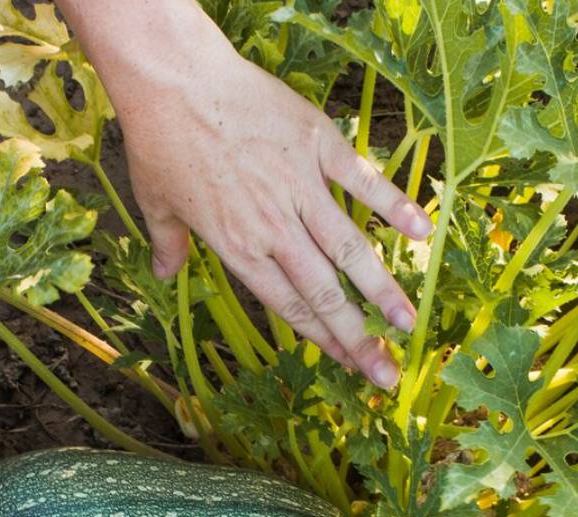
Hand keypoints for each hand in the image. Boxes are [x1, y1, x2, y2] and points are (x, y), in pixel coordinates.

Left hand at [60, 0, 431, 387]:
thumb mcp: (155, 204)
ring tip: (409, 322)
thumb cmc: (160, 142)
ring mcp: (300, 186)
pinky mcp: (317, 144)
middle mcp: (274, 227)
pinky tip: (422, 231)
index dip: (321, 339)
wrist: (175, 82)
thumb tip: (164, 274)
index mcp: (237, 247)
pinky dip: (394, 204)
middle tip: (387, 373)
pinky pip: (363, 180)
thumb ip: (168, 245)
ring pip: (350, 248)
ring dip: (382, 288)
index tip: (347, 366)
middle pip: (325, 292)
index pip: (288, 306)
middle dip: (358, 337)